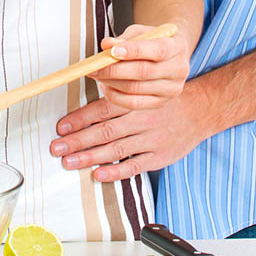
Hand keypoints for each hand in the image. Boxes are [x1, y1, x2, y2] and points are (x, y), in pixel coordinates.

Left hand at [49, 84, 204, 182]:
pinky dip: (116, 171)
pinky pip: (134, 165)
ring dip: (89, 156)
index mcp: (134, 100)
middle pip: (104, 130)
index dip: (79, 118)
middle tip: (56, 148)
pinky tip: (98, 174)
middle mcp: (141, 118)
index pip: (102, 109)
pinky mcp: (158, 156)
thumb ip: (118, 88)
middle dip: (78, 140)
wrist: (199, 111)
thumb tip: (90, 80)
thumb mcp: (144, 84)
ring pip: (115, 149)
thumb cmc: (163, 99)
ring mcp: (150, 138)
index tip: (61, 127)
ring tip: (68, 162)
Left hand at [94, 23, 190, 109]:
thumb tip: (107, 45)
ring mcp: (171, 89)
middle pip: (144, 72)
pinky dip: (116, 96)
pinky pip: (134, 104)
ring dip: (111, 83)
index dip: (134, 51)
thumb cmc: (153, 41)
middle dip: (114, 70)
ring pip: (136, 89)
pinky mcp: (161, 102)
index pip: (157, 50)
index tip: (112, 50)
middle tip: (94, 67)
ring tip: (97, 75)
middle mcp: (178, 70)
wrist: (172, 55)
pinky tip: (106, 87)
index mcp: (177, 47)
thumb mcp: (142, 32)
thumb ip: (125, 38)